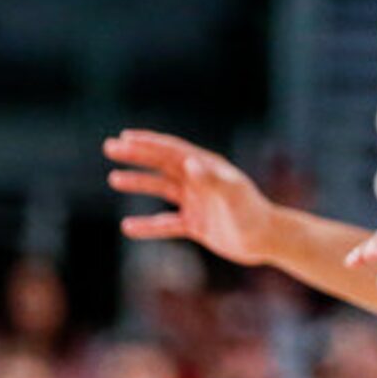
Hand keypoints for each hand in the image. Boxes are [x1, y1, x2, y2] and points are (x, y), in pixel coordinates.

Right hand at [106, 130, 280, 266]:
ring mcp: (197, 201)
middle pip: (162, 163)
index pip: (172, 150)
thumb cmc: (252, 214)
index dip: (148, 143)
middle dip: (136, 154)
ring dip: (139, 182)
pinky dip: (147, 225)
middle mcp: (200, 180)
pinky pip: (166, 223)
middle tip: (109, 147)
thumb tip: (188, 163)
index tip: (124, 138)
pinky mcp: (196, 224)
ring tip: (114, 178)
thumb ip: (211, 179)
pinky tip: (128, 228)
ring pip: (161, 188)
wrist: (266, 240)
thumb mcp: (232, 195)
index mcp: (207, 167)